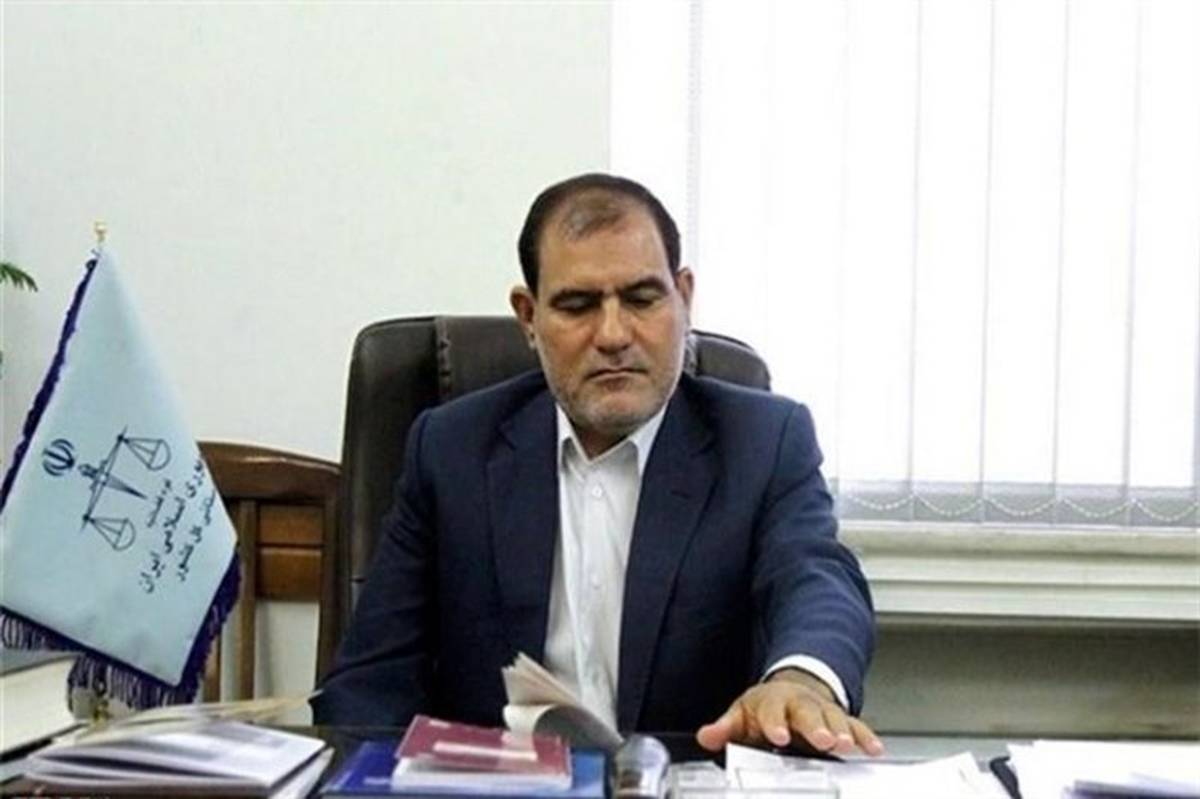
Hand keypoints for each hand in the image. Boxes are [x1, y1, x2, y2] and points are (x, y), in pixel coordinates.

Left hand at [695, 668, 883, 755]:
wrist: (791, 690)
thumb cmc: (766, 709)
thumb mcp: (742, 715)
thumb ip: (725, 728)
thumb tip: (706, 736)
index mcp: (772, 703)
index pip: (772, 713)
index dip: (775, 724)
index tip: (777, 736)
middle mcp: (800, 704)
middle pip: (808, 713)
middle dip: (816, 726)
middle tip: (824, 740)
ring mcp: (822, 710)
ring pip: (834, 718)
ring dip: (843, 731)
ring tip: (848, 744)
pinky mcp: (840, 719)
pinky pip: (855, 726)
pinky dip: (865, 737)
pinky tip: (873, 749)